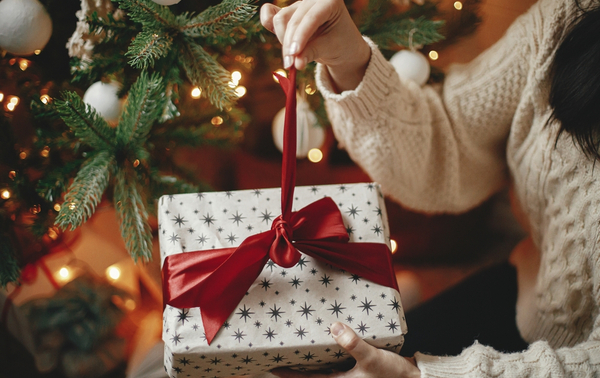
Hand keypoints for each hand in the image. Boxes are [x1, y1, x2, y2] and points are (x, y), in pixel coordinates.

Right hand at [260, 0, 370, 91]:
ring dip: (283, 40)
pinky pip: (270, 13)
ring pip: (280, 19)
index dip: (300, 37)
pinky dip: (267, 22)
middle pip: (292, 19)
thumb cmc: (340, 44)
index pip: (311, 18)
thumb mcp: (330, 49)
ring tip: (292, 58)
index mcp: (329, 1)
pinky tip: (274, 34)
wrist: (340, 44)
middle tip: (290, 65)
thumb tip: (295, 63)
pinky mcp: (288, 13)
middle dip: (289, 44)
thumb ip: (312, 53)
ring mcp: (298, 5)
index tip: (294, 56)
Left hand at [270, 322, 420, 377]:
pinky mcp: (356, 369)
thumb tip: (334, 327)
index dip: (286, 373)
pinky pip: (336, 360)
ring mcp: (348, 376)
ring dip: (311, 357)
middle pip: (310, 373)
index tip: (270, 365)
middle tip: (280, 349)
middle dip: (295, 363)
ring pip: (322, 367)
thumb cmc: (393, 376)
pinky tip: (328, 338)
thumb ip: (353, 344)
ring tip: (299, 341)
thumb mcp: (372, 359)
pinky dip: (328, 351)